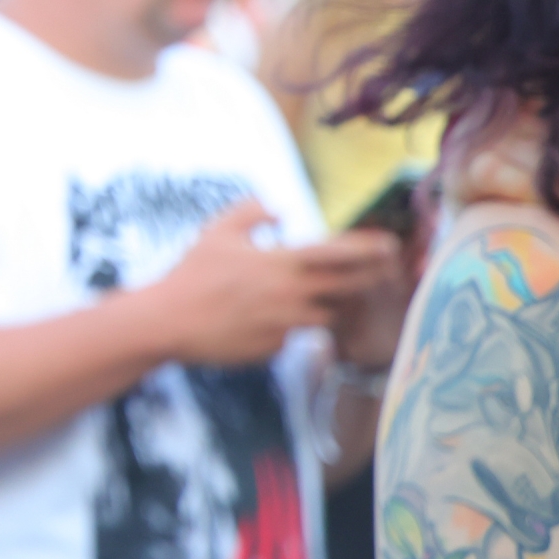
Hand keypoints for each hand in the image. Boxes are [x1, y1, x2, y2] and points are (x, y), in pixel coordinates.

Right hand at [147, 202, 396, 366]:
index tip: (390, 244)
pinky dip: (293, 325)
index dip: (367, 248)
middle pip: (348, 288)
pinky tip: (276, 319)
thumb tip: (279, 210)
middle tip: (386, 272)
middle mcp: (290, 295)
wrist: (168, 323)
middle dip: (371, 279)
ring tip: (335, 295)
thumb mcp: (217, 231)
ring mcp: (285, 325)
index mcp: (279, 263)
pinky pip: (294, 335)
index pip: (337, 253)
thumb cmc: (191, 274)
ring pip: (327, 315)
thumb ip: (252, 212)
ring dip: (334, 304)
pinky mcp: (275, 348)